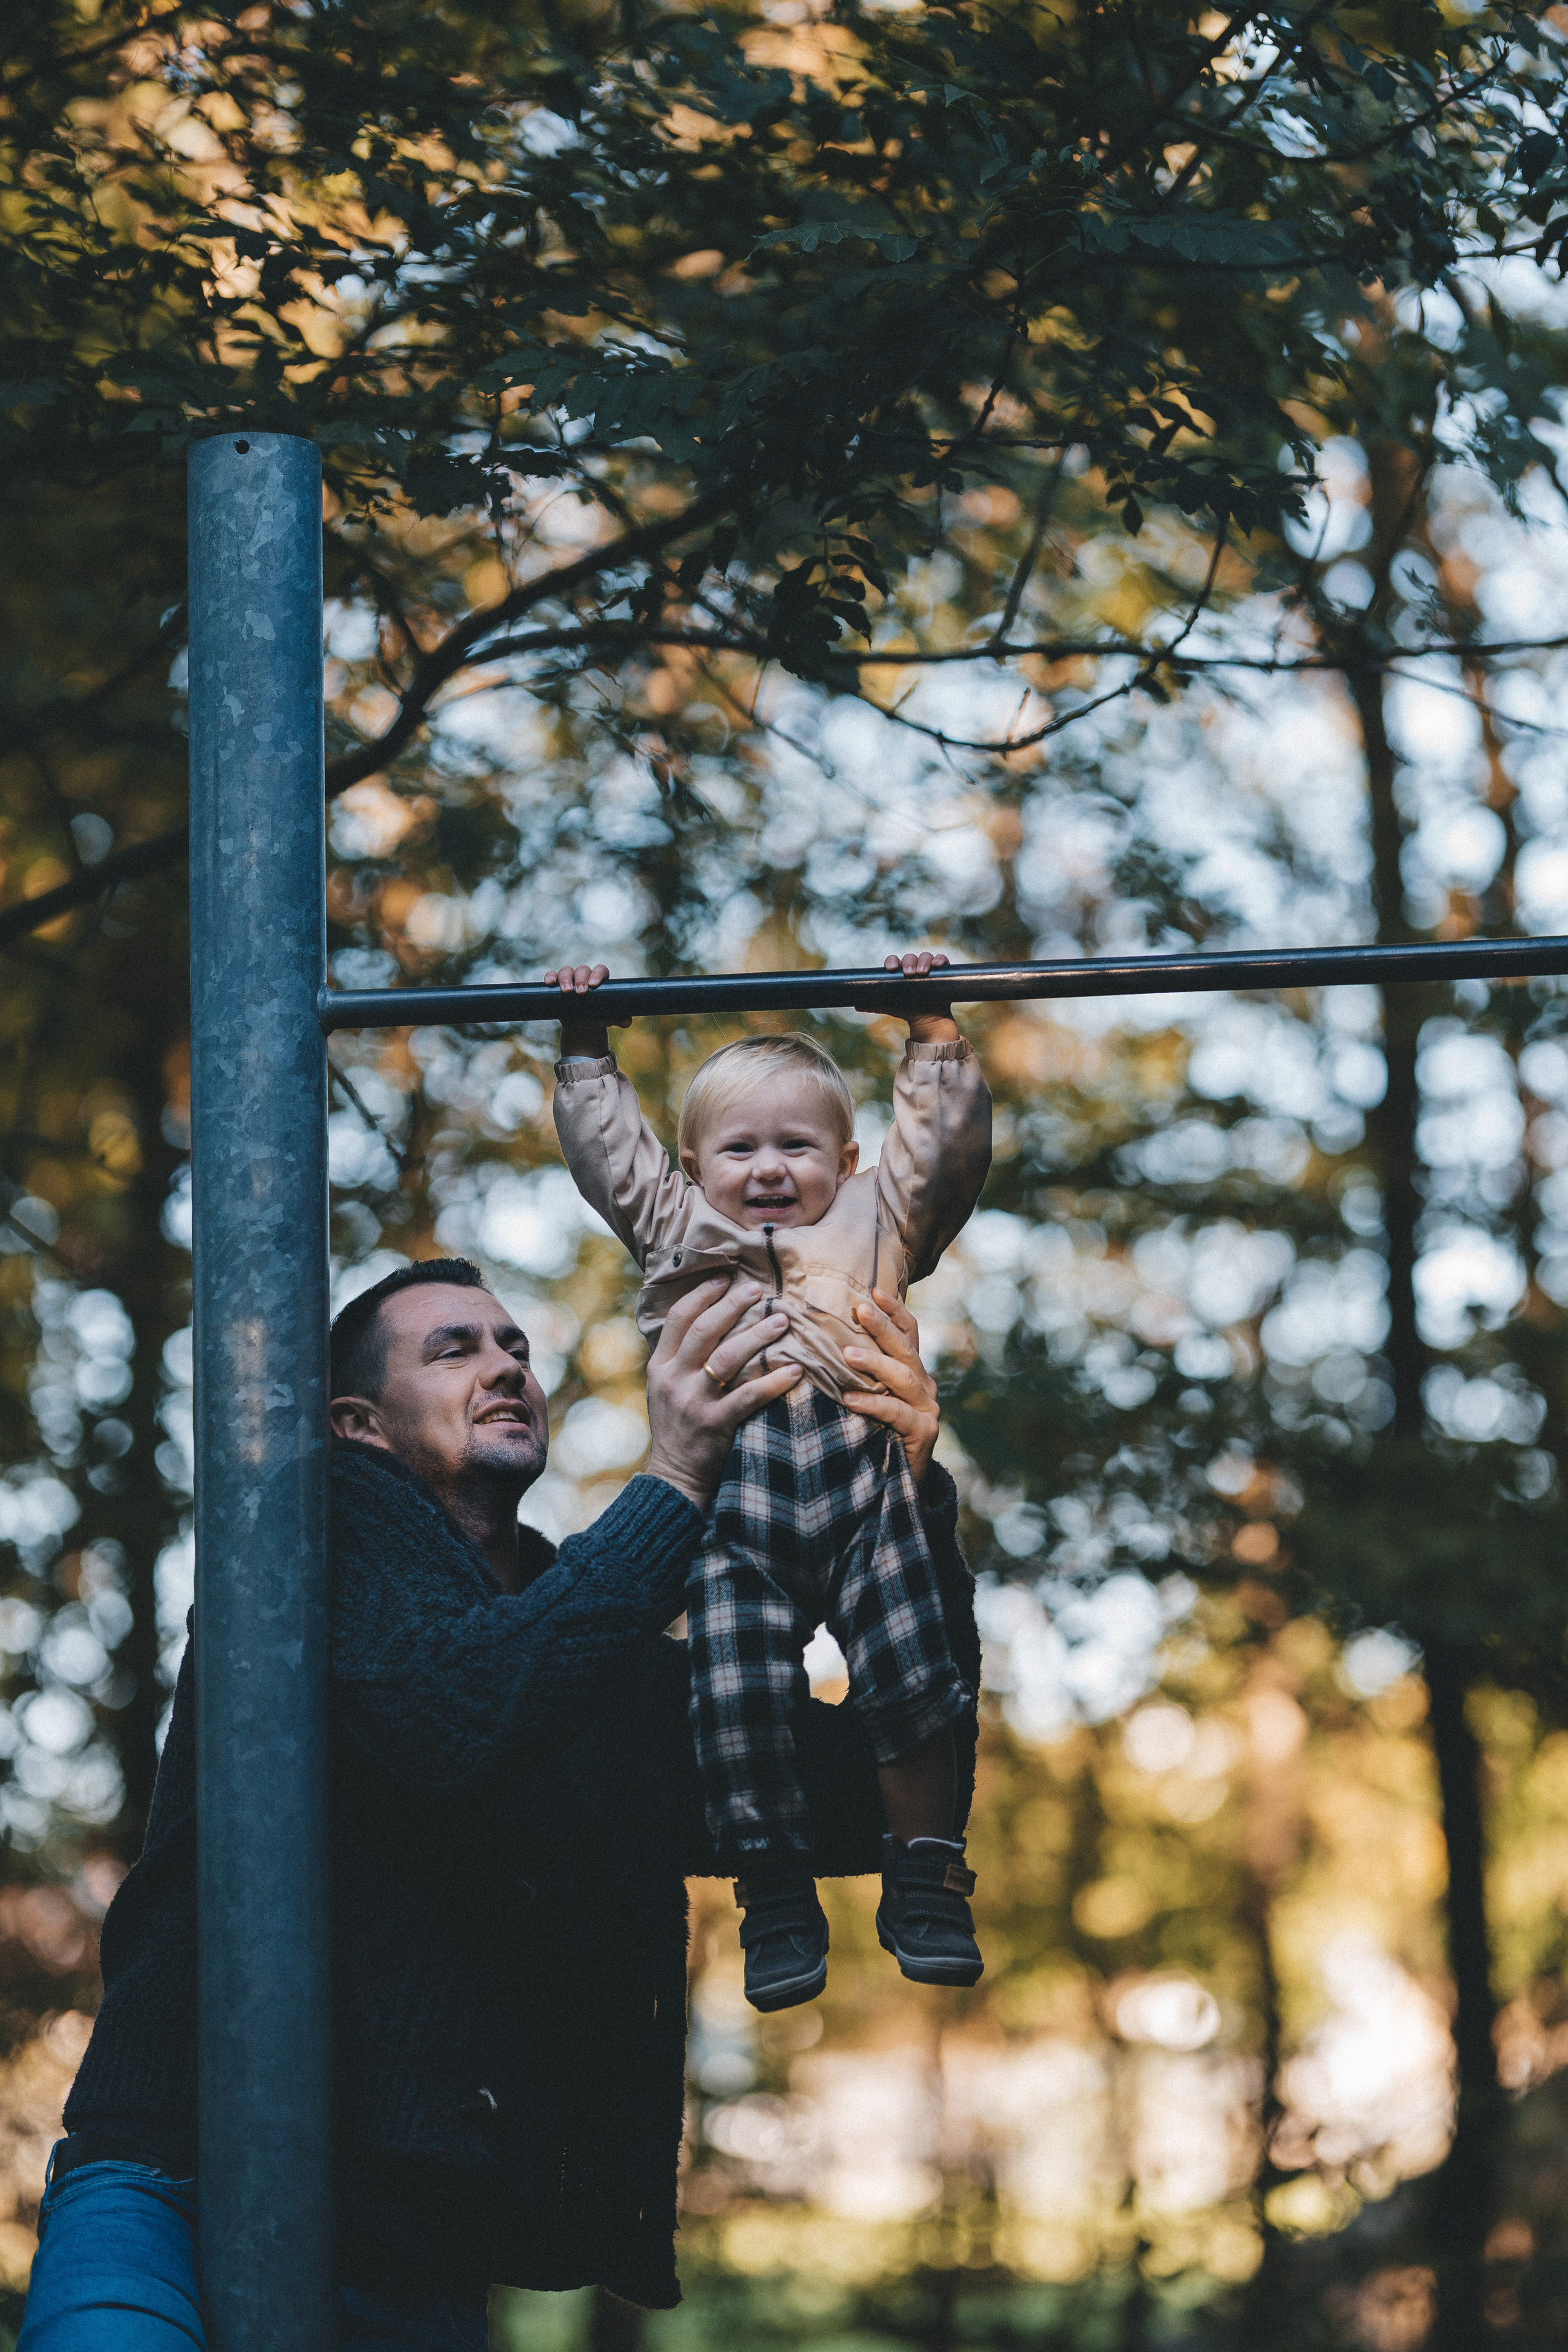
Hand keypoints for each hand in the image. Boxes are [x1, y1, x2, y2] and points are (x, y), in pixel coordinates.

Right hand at [544, 961, 614, 1058]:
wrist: (583, 1025)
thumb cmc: (598, 1017)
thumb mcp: (609, 1018)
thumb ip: (620, 1018)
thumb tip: (627, 1021)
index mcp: (600, 979)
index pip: (600, 970)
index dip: (598, 974)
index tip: (594, 985)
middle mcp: (585, 976)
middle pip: (582, 970)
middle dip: (581, 979)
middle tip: (581, 992)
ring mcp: (570, 979)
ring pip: (567, 971)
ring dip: (565, 979)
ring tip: (566, 992)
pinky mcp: (556, 984)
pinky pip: (552, 975)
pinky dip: (550, 977)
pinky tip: (549, 984)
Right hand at [644, 1277, 797, 1511]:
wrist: (674, 1478)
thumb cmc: (677, 1429)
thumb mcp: (665, 1389)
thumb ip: (680, 1358)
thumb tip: (708, 1320)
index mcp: (660, 1366)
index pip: (679, 1319)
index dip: (703, 1294)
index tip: (725, 1278)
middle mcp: (673, 1379)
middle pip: (704, 1330)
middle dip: (733, 1305)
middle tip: (760, 1290)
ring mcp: (693, 1401)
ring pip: (727, 1357)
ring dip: (757, 1335)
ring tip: (782, 1320)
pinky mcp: (715, 1424)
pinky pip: (749, 1396)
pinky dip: (774, 1382)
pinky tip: (795, 1370)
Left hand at [842, 1289, 941, 1487]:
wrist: (895, 1486)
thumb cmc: (873, 1434)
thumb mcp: (865, 1396)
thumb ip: (856, 1372)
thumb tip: (821, 1338)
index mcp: (911, 1370)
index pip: (908, 1332)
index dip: (893, 1310)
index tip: (873, 1289)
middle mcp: (924, 1385)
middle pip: (905, 1347)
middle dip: (882, 1326)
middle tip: (858, 1309)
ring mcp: (927, 1408)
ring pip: (903, 1376)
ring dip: (874, 1363)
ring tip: (846, 1355)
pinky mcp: (924, 1433)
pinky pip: (897, 1412)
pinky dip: (872, 1404)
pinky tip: (849, 1398)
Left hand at [883, 950, 958, 1045]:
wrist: (927, 1020)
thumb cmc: (907, 1009)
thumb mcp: (890, 1006)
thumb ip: (874, 1005)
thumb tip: (856, 1005)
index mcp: (899, 971)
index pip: (894, 961)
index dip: (892, 961)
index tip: (890, 969)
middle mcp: (913, 967)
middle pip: (910, 958)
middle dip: (909, 963)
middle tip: (908, 973)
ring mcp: (928, 968)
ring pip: (925, 956)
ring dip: (924, 961)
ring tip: (922, 972)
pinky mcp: (942, 972)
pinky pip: (942, 960)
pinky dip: (940, 959)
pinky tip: (938, 965)